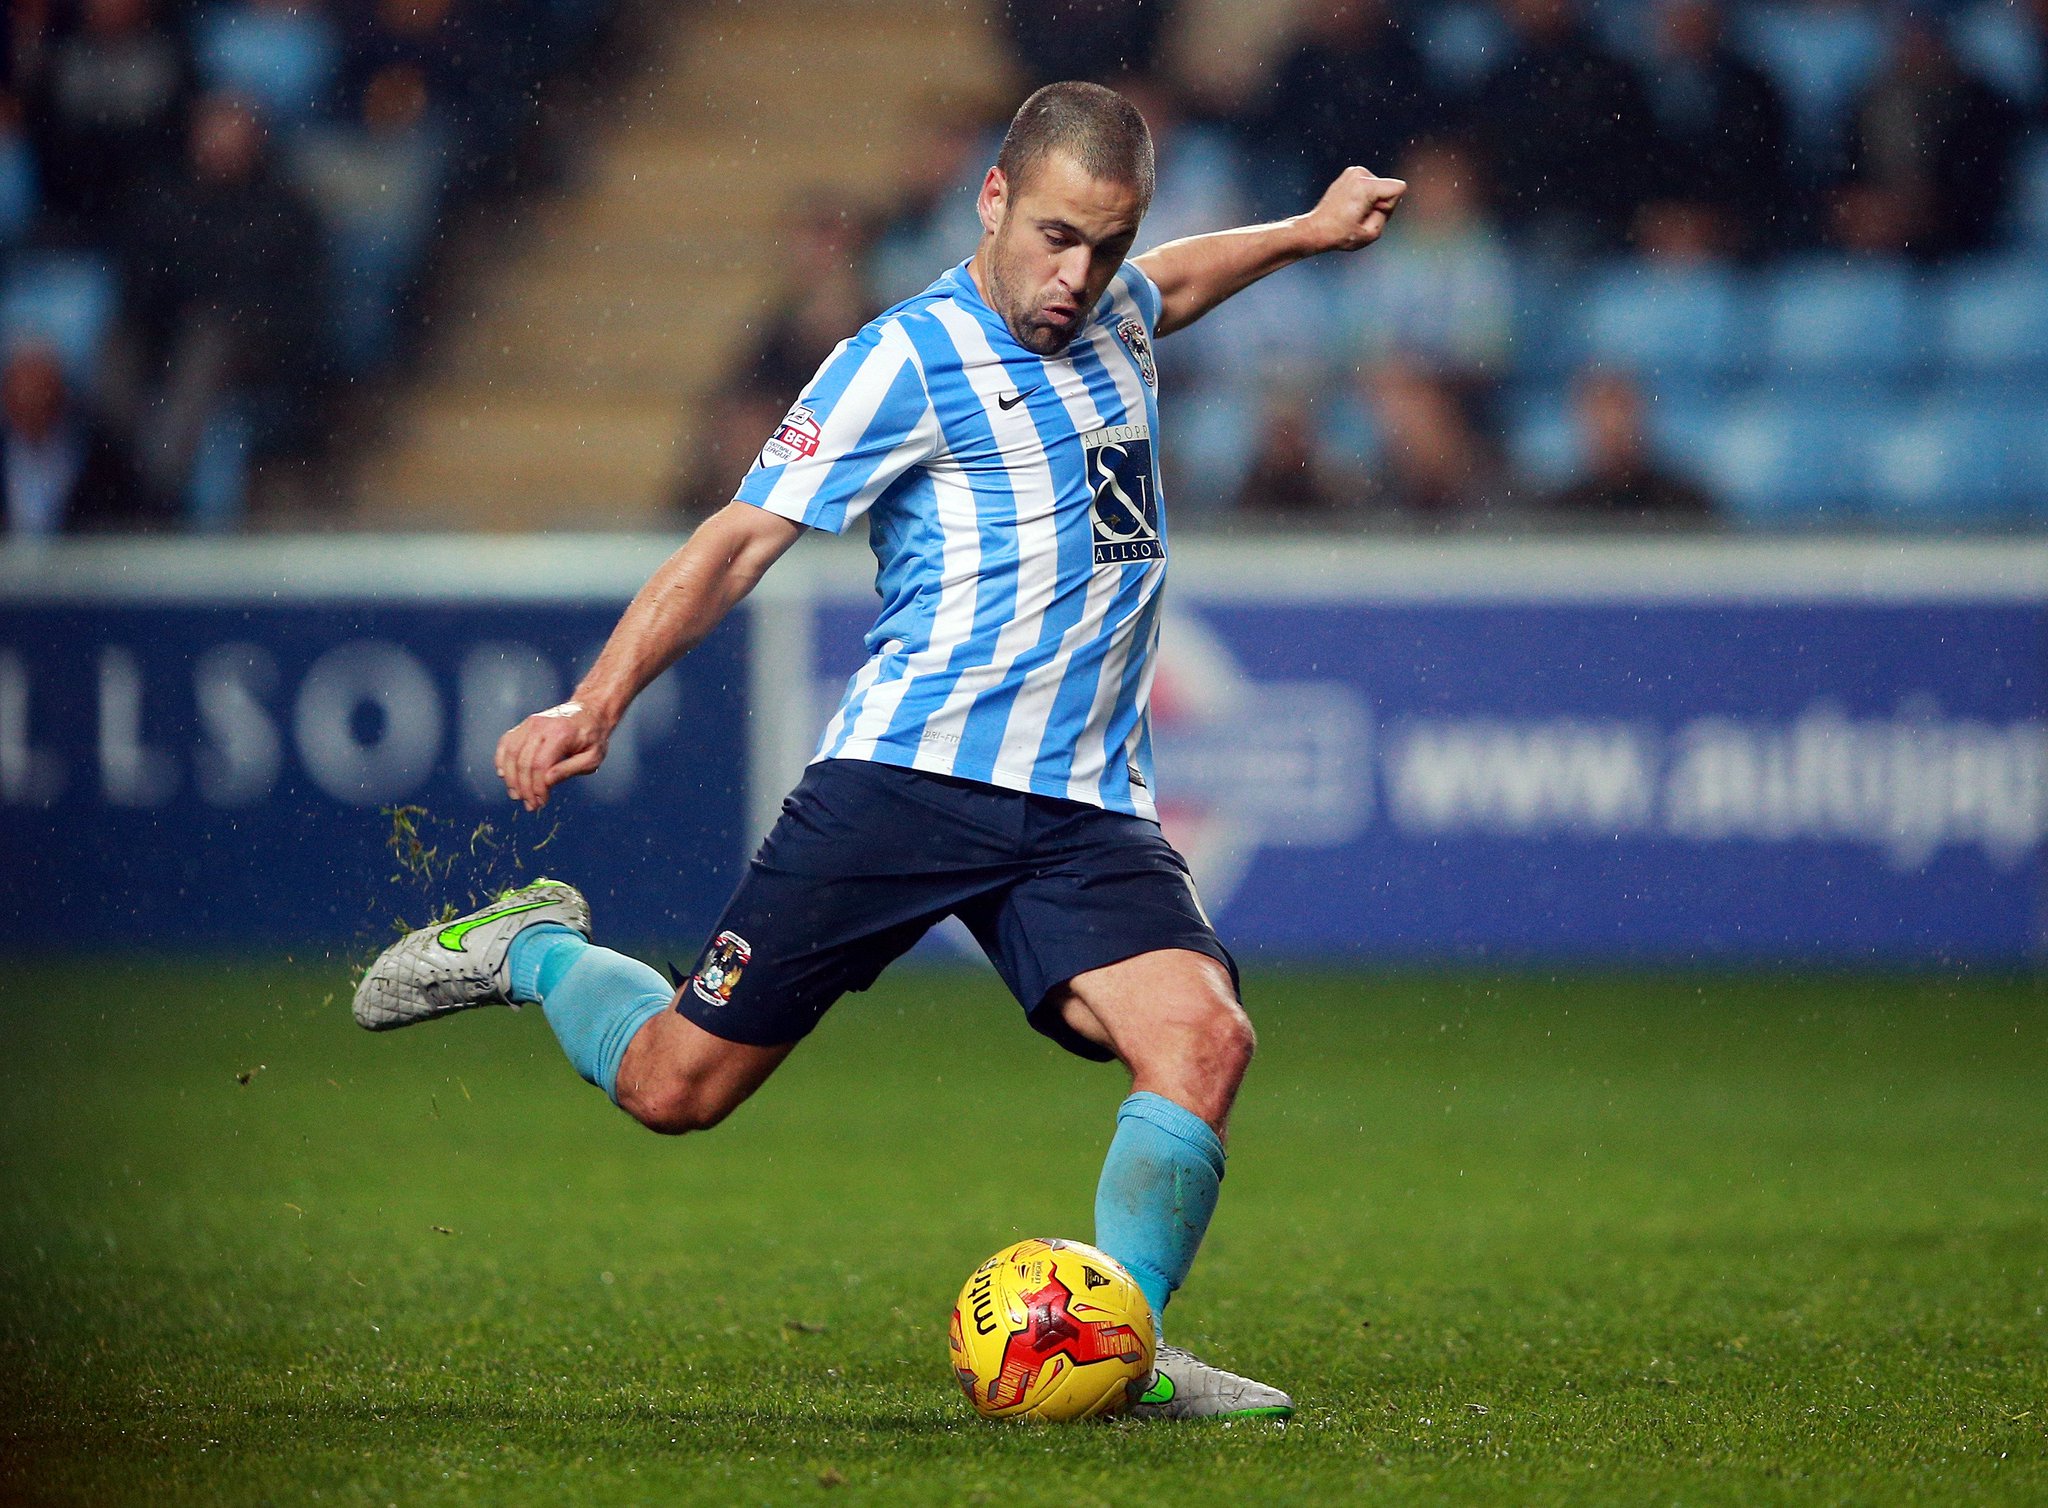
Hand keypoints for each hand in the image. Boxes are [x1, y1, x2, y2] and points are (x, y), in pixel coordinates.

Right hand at [495, 700, 610, 811]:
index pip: (539, 765)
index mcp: (561, 734)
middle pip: (523, 762)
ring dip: (510, 778)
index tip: (541, 802)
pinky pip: (506, 743)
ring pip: (510, 753)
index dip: (536, 788)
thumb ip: (570, 769)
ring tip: (517, 795)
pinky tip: (504, 775)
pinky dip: (501, 760)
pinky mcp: (525, 725)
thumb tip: (547, 782)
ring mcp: (530, 723)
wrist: (590, 711)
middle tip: (530, 804)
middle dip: (524, 788)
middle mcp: (541, 726)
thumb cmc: (593, 737)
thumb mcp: (593, 757)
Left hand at [1304, 166, 1406, 252]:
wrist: (1316, 229)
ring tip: (1353, 212)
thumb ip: (1387, 214)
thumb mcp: (1372, 233)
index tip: (1373, 214)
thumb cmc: (1340, 234)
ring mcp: (1353, 171)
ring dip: (1371, 201)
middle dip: (1380, 203)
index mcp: (1365, 185)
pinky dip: (1364, 196)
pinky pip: (1370, 185)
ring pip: (1379, 187)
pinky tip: (1350, 206)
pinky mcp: (1349, 173)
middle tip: (1360, 216)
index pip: (1399, 188)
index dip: (1390, 206)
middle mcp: (1359, 173)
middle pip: (1388, 187)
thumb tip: (1387, 201)